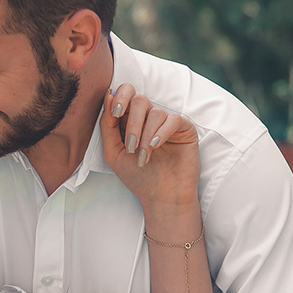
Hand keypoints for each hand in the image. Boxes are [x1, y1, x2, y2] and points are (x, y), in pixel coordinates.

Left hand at [100, 84, 199, 207]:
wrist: (162, 197)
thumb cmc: (138, 177)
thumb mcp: (113, 152)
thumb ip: (107, 125)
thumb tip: (108, 95)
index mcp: (131, 121)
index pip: (126, 95)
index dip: (120, 98)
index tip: (115, 113)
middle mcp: (149, 119)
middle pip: (139, 100)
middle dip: (132, 123)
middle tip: (130, 146)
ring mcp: (167, 123)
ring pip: (155, 112)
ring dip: (146, 136)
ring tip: (144, 157)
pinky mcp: (184, 129)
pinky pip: (173, 119)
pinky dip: (162, 132)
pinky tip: (156, 147)